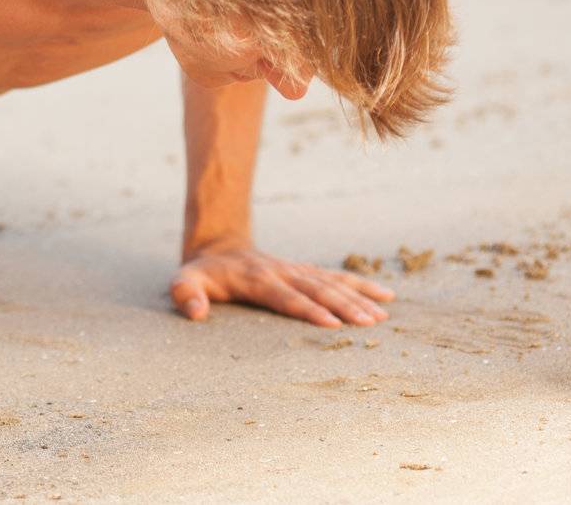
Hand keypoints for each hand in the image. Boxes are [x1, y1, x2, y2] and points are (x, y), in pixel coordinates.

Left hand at [171, 245, 393, 326]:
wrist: (217, 246)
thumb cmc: (202, 274)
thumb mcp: (184, 281)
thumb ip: (186, 295)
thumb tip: (195, 313)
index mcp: (255, 279)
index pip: (284, 296)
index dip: (306, 309)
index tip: (331, 323)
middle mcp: (280, 272)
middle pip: (315, 290)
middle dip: (343, 306)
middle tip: (370, 322)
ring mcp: (295, 270)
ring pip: (331, 283)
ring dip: (357, 297)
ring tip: (383, 314)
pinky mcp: (305, 272)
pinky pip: (336, 278)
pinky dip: (361, 286)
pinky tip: (386, 296)